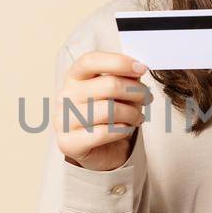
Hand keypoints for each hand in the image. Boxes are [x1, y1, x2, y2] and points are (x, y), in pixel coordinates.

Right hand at [54, 51, 150, 171]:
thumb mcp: (114, 92)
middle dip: (136, 91)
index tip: (141, 68)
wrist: (98, 151)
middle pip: (108, 85)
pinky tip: (126, 129)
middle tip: (147, 98)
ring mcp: (64, 120)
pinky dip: (123, 130)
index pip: (90, 61)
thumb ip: (123, 78)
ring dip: (132, 113)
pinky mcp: (69, 143)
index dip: (118, 62)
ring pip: (110, 110)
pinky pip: (105, 133)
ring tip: (138, 117)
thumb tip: (138, 69)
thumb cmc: (107, 116)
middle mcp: (65, 96)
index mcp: (73, 78)